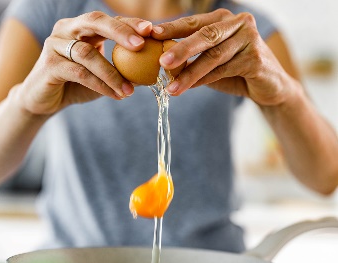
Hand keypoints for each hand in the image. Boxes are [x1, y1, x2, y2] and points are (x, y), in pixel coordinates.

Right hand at [17, 12, 152, 114]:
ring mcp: (55, 45)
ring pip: (87, 54)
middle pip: (94, 22)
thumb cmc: (75, 84)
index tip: (151, 30)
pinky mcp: (49, 64)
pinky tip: (115, 95)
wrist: (43, 100)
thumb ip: (120, 70)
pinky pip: (79, 73)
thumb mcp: (101, 75)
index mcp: (81, 28)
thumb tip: (149, 74)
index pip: (108, 20)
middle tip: (140, 45)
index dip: (129, 24)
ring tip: (129, 91)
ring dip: (112, 73)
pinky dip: (100, 84)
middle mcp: (66, 30)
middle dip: (120, 32)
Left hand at [153, 9, 295, 105]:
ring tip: (171, 87)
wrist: (268, 86)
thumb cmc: (234, 70)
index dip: (171, 28)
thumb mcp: (210, 60)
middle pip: (205, 35)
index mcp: (223, 19)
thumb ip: (191, 57)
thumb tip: (160, 62)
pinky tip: (189, 87)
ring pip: (213, 56)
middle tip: (161, 62)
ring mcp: (250, 39)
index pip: (193, 22)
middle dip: (180, 49)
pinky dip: (205, 80)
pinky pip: (224, 70)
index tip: (149, 34)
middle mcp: (238, 23)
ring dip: (190, 73)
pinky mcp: (256, 58)